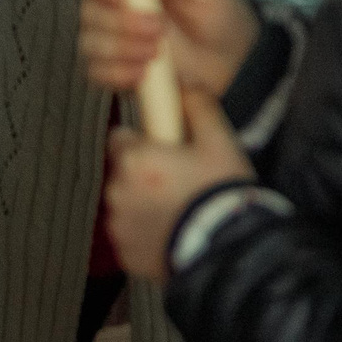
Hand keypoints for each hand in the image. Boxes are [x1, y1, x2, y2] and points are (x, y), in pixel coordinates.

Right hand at [80, 0, 259, 99]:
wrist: (234, 61)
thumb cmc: (220, 17)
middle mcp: (116, 9)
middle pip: (89, 11)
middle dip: (120, 22)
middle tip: (159, 28)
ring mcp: (113, 41)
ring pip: (89, 43)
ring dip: (121, 48)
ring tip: (157, 52)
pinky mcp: (116, 70)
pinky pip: (97, 73)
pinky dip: (118, 73)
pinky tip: (144, 72)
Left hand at [105, 84, 253, 281]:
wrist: (223, 247)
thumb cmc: (219, 193)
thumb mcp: (220, 142)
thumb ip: (199, 109)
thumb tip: (187, 87)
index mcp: (136, 160)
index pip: (120, 138)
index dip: (144, 141)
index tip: (165, 148)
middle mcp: (118, 192)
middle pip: (125, 173)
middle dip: (146, 174)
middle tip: (182, 179)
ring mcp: (119, 225)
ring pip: (127, 204)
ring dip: (145, 203)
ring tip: (182, 208)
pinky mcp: (125, 253)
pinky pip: (132, 234)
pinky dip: (148, 231)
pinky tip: (176, 229)